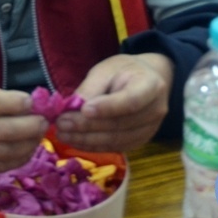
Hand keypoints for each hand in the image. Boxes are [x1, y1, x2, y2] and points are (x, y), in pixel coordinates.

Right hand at [0, 82, 46, 174]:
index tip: (32, 102)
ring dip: (29, 143)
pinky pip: (2, 165)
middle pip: (2, 131)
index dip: (15, 104)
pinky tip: (27, 148)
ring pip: (6, 151)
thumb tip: (28, 105)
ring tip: (38, 134)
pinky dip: (20, 157)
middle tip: (44, 121)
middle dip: (29, 126)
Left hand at [54, 53, 171, 152]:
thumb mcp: (106, 69)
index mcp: (151, 85)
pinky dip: (94, 146)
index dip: (107, 108)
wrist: (147, 81)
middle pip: (120, 124)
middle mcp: (155, 110)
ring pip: (116, 140)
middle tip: (61, 123)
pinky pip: (116, 147)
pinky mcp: (140, 141)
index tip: (83, 109)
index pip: (130, 100)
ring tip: (63, 134)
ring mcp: (150, 129)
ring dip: (87, 139)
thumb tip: (71, 107)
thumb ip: (91, 88)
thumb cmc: (124, 71)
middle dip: (87, 126)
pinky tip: (76, 141)